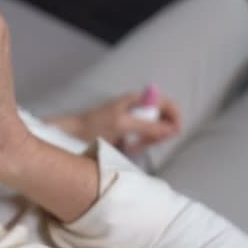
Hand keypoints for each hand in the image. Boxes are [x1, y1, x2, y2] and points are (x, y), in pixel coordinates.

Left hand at [48, 93, 181, 152]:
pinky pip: (143, 140)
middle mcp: (138, 108)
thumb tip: (171, 128)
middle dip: (159, 133)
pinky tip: (127, 148)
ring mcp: (133, 121)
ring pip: (154, 132)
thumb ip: (147, 125)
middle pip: (163, 120)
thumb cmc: (94, 125)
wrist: (72, 134)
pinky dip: (139, 146)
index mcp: (137, 99)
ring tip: (132, 146)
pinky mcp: (128, 133)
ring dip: (148, 141)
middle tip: (144, 143)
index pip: (167, 103)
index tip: (174, 132)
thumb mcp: (122, 124)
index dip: (174, 116)